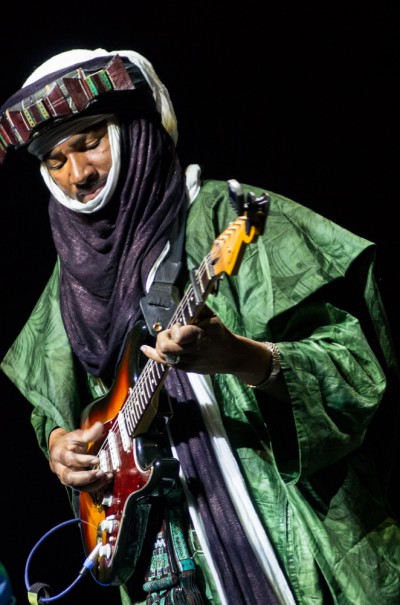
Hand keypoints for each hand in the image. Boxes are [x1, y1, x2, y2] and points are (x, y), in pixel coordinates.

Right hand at [49, 421, 112, 491]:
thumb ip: (88, 433)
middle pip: (70, 477)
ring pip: (77, 486)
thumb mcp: (76, 436)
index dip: (82, 460)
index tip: (97, 459)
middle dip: (86, 476)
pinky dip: (95, 486)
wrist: (59, 451)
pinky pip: (84, 489)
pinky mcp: (74, 484)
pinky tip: (106, 480)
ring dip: (92, 483)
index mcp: (59, 454)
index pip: (69, 459)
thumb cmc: (69, 443)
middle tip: (100, 472)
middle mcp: (61, 469)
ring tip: (106, 477)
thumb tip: (99, 426)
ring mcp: (66, 478)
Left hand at [140, 306, 271, 384]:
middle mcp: (193, 350)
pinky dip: (153, 355)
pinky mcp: (186, 368)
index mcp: (199, 334)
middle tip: (169, 333)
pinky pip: (165, 363)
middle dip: (162, 337)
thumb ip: (196, 308)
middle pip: (165, 347)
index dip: (174, 330)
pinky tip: (145, 349)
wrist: (232, 356)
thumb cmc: (220, 333)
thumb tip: (183, 296)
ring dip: (160, 345)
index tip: (179, 326)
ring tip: (166, 339)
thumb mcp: (212, 317)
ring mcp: (189, 361)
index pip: (178, 335)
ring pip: (163, 356)